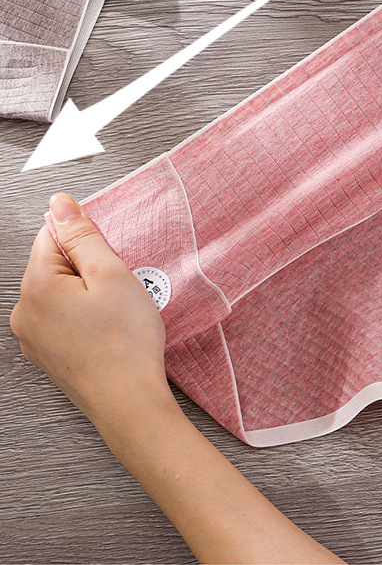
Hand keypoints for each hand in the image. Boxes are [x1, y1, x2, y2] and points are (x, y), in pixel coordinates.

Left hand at [10, 192, 171, 428]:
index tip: (107, 262)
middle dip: (87, 268)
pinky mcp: (46, 355)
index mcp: (35, 286)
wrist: (129, 404)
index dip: (87, 242)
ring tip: (113, 314)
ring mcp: (32, 337)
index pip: (52, 234)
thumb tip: (59, 203)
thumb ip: (81, 234)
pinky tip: (105, 331)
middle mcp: (24, 312)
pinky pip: (61, 317)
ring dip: (87, 293)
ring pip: (60, 291)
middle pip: (55, 263)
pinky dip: (83, 316)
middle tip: (115, 291)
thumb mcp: (110, 273)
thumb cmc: (125, 342)